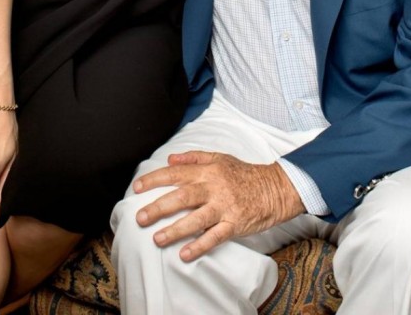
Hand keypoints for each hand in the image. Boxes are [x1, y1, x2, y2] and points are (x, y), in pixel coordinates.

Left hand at [133, 151, 303, 261]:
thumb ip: (195, 157)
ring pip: (195, 219)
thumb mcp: (220, 158)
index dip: (155, 179)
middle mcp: (214, 187)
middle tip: (140, 217)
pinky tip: (184, 254)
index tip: (137, 187)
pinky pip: (214, 236)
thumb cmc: (244, 173)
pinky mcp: (234, 224)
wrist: (274, 188)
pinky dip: (199, 246)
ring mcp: (224, 207)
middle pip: (182, 197)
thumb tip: (171, 158)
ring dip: (175, 230)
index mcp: (208, 170)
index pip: (176, 173)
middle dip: (159, 207)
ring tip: (157, 238)